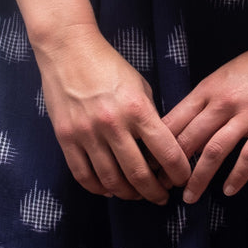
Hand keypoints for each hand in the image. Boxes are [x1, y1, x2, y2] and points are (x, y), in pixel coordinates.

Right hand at [34, 22, 190, 204]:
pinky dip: (99, 188)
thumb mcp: (139, 86)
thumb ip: (148, 117)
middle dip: (154, 192)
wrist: (69, 50)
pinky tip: (109, 189)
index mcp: (136, 108)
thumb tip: (159, 148)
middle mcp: (113, 124)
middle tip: (161, 197)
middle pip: (139, 174)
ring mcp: (87, 133)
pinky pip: (84, 175)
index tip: (182, 180)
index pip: (166, 151)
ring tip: (137, 195)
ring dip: (128, 194)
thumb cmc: (109, 65)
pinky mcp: (66, 138)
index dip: (178, 172)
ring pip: (111, 180)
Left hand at [162, 38, 247, 202]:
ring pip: (215, 150)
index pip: (176, 119)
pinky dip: (237, 175)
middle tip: (163, 186)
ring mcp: (247, 114)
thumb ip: (203, 101)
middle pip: (190, 138)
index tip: (150, 164)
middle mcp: (223, 102)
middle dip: (173, 166)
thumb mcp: (222, 77)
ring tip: (189, 197)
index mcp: (207, 88)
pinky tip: (228, 190)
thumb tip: (182, 129)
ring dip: (200, 177)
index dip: (159, 144)